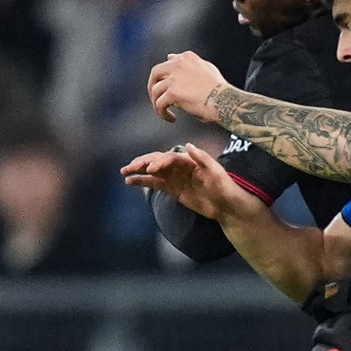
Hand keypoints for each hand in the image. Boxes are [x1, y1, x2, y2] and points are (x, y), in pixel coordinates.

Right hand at [122, 143, 252, 220]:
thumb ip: (202, 158)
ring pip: (152, 172)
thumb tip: (188, 145)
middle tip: (129, 167)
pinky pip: (155, 184)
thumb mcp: (216, 172)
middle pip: (157, 161)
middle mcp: (179, 166)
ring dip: (138, 171)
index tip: (151, 169)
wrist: (226, 205)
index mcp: (189, 160)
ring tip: (124, 172)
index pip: (170, 158)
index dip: (159, 162)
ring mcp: (175, 177)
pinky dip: (142, 182)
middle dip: (143, 163)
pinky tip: (130, 182)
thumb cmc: (224, 186)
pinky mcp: (172, 189)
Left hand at [148, 51, 227, 122]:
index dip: (162, 76)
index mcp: (187, 58)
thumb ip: (189, 63)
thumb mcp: (206, 67)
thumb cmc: (219, 89)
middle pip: (155, 73)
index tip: (162, 84)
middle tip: (155, 98)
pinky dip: (162, 113)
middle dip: (152, 86)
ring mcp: (175, 79)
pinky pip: (160, 104)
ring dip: (157, 103)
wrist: (224, 100)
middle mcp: (179, 65)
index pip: (167, 63)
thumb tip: (172, 57)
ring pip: (155, 91)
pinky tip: (170, 118)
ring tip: (164, 112)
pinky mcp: (173, 93)